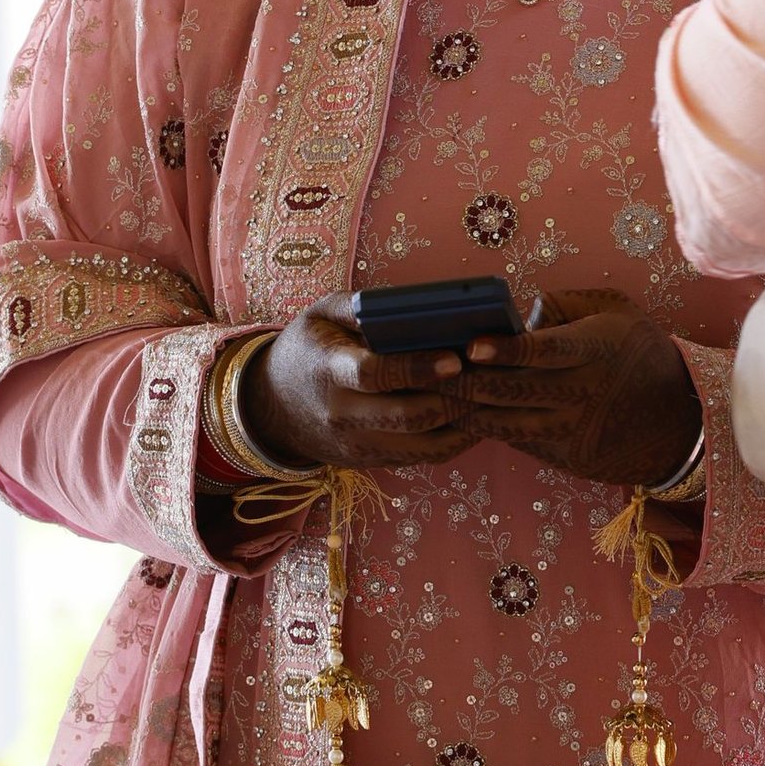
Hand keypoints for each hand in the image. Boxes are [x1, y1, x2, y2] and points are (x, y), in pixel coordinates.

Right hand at [239, 302, 472, 473]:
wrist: (270, 407)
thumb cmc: (306, 349)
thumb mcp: (320, 315)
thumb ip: (361, 306)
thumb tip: (413, 303)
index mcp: (328, 371)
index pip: (375, 375)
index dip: (417, 369)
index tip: (455, 358)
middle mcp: (343, 416)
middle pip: (409, 417)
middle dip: (456, 398)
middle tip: (493, 375)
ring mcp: (358, 446)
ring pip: (424, 446)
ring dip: (465, 423)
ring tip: (494, 396)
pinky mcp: (371, 463)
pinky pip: (422, 457)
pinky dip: (456, 439)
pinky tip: (477, 415)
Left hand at [459, 290, 701, 488]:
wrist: (678, 423)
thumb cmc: (640, 352)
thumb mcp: (619, 311)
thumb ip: (569, 303)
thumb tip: (523, 312)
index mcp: (595, 351)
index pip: (543, 351)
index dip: (504, 349)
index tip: (470, 345)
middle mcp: (581, 393)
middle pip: (512, 390)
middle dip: (466, 381)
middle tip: (432, 368)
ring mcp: (571, 430)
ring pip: (505, 422)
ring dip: (466, 408)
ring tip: (435, 392)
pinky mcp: (565, 456)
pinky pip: (516, 440)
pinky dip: (486, 426)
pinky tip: (463, 411)